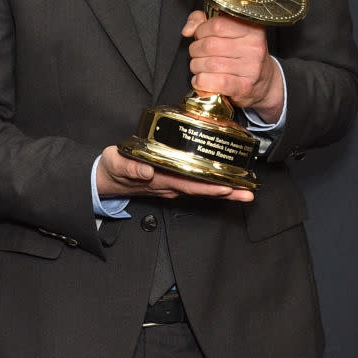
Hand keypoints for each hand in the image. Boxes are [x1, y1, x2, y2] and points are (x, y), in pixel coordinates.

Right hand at [96, 145, 253, 202]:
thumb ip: (129, 167)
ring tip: (248, 191)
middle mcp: (171, 185)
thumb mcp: (116, 164)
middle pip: (203, 190)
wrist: (108, 178)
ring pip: (203, 189)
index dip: (209, 185)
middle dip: (227, 192)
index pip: (189, 184)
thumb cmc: (113, 168)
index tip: (227, 187)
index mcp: (160, 180)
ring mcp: (174, 185)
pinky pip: (198, 184)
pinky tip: (229, 183)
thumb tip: (146, 171)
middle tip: (249, 193)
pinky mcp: (174, 181)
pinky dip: (215, 184)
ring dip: (226, 191)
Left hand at [182, 10, 283, 122]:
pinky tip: (201, 80)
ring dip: (196, 67)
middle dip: (196, 50)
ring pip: (208, 64)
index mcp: (252, 29)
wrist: (264, 83)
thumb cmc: (242, 54)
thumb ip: (203, 22)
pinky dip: (200, 82)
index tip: (201, 36)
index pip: (217, 25)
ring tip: (201, 67)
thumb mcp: (228, 32)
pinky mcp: (244, 87)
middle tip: (199, 54)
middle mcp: (254, 47)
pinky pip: (213, 82)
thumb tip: (188, 30)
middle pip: (209, 45)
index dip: (201, 31)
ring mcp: (251, 68)